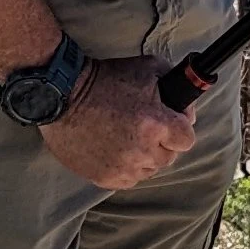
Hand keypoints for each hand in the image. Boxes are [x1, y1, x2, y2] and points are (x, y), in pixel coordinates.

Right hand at [43, 57, 196, 189]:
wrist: (62, 94)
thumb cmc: (104, 79)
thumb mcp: (146, 68)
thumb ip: (174, 81)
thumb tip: (186, 103)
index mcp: (156, 124)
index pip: (187, 139)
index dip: (180, 127)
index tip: (171, 120)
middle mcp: (142, 150)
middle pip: (169, 157)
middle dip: (163, 142)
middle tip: (146, 127)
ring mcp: (122, 167)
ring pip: (149, 170)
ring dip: (144, 157)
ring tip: (129, 138)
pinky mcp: (103, 177)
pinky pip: (127, 180)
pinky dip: (126, 168)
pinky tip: (116, 150)